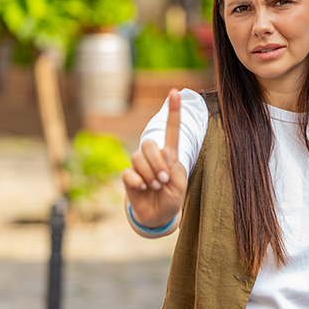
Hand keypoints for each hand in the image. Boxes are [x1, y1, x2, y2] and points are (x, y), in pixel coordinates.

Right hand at [122, 89, 186, 227]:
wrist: (158, 216)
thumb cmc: (171, 197)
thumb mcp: (179, 185)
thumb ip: (174, 169)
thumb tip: (163, 153)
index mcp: (170, 155)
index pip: (172, 130)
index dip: (173, 112)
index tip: (175, 93)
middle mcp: (153, 156)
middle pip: (149, 144)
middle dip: (157, 163)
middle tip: (163, 180)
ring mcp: (139, 166)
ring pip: (137, 157)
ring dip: (149, 175)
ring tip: (154, 187)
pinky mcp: (129, 177)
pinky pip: (129, 173)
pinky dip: (138, 183)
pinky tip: (143, 189)